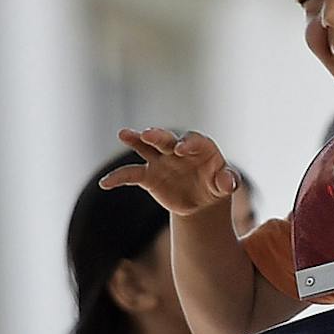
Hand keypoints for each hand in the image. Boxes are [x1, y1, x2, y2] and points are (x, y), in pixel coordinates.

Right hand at [106, 128, 239, 217]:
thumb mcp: (225, 184)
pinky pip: (131, 175)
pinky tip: (105, 183)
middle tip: (148, 134)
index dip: (188, 143)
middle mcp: (176, 149)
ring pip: (145, 147)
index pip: (193, 140)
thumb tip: (229, 183)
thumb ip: (228, 181)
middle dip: (157, 135)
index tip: (181, 149)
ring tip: (123, 134)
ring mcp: (161, 160)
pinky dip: (118, 178)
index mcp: (199, 146)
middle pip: (166, 139)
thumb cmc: (216, 184)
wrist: (202, 199)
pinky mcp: (149, 176)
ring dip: (135, 140)